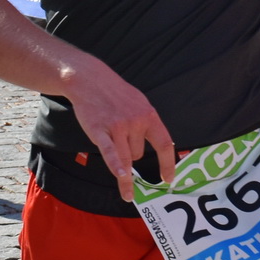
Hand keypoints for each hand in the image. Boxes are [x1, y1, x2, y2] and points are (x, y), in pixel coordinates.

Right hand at [61, 62, 175, 202]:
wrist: (91, 80)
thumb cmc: (116, 93)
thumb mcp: (140, 103)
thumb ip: (148, 123)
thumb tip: (162, 145)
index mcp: (149, 115)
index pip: (164, 144)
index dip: (168, 164)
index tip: (168, 179)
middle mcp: (136, 121)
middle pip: (138, 154)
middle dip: (130, 152)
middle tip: (119, 135)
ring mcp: (118, 126)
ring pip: (124, 158)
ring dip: (119, 158)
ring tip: (110, 139)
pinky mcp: (99, 130)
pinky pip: (110, 152)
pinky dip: (116, 166)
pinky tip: (122, 177)